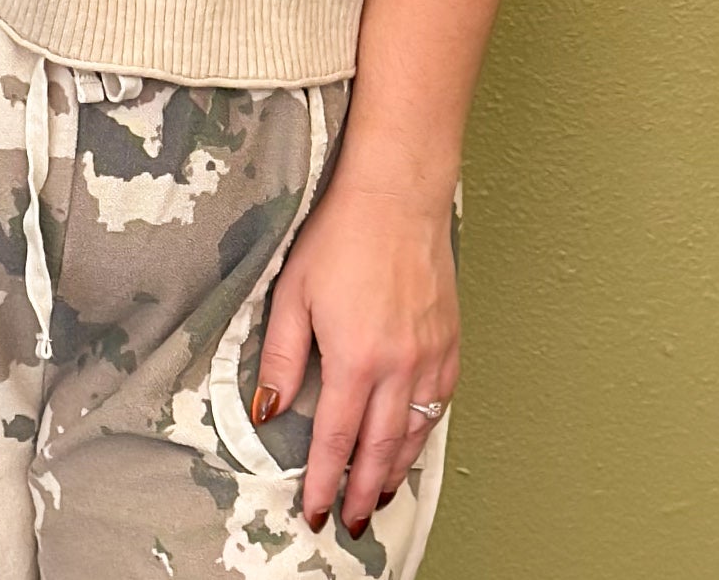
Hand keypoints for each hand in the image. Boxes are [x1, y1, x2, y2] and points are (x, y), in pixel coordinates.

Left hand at [252, 174, 459, 536]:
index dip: (324, 481)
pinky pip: (439, 404)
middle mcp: (399, 367)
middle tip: (353, 521)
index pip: (336, 440)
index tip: (315, 510)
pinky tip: (410, 443)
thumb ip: (282, 357)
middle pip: (380, 450)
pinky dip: (424, 434)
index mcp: (356, 358)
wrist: (396, 196)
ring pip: (414, 434)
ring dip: (395, 471)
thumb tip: (269, 409)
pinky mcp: (449, 342)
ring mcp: (430, 356)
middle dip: (364, 492)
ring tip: (380, 497)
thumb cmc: (341, 235)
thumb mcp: (293, 293)